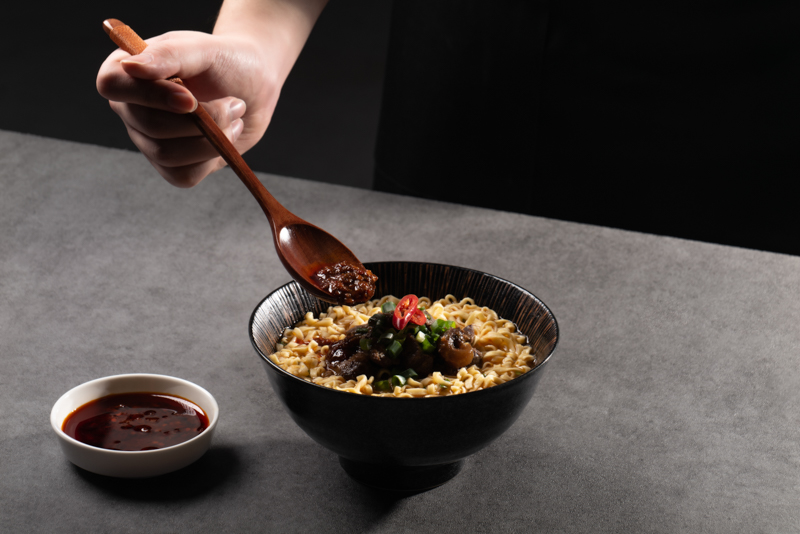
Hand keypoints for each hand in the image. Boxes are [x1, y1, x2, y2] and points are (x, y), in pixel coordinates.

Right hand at [97, 31, 277, 187]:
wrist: (256, 88)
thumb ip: (170, 54)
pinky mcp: (173, 165)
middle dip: (201, 119)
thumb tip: (131, 66)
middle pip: (149, 126)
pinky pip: (184, 176)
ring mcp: (149, 140)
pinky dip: (212, 158)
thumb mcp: (203, 49)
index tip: (191, 98)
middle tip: (234, 104)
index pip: (112, 85)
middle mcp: (131, 108)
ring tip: (234, 116)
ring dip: (212, 139)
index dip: (151, 96)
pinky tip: (226, 136)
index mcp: (127, 71)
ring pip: (168, 155)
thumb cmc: (227, 61)